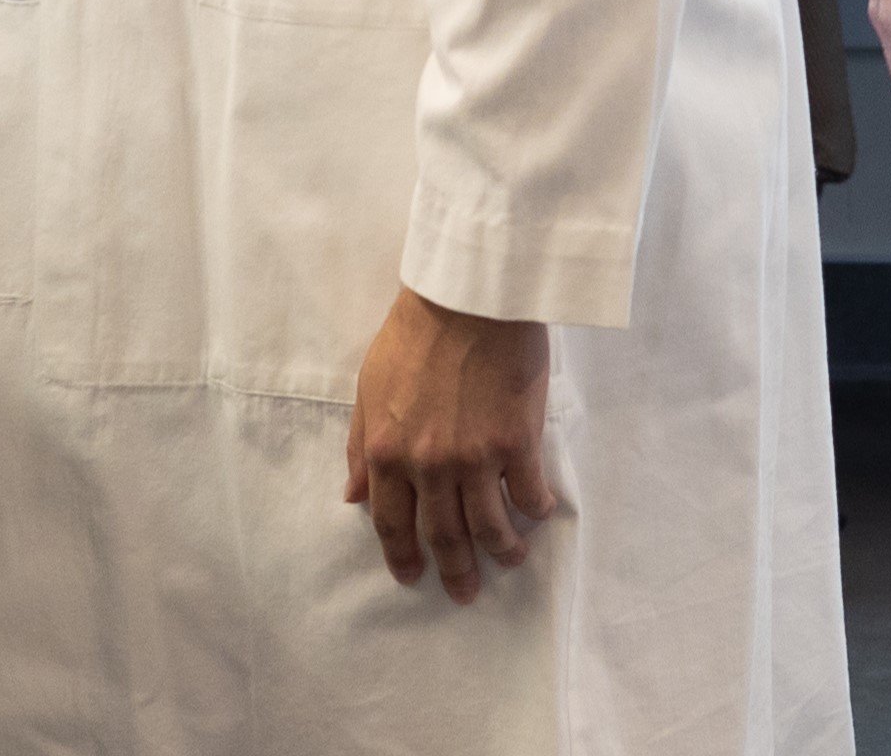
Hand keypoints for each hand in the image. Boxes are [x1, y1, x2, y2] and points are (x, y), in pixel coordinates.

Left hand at [345, 287, 556, 603]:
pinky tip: (539, 514)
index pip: (390, 523)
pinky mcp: (517, 441)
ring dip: (502, 551)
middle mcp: (428, 465)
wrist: (469, 297)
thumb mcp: (368, 388)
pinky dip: (535, 510)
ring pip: (489, 526)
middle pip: (443, 535)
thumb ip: (358, 447)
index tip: (412, 576)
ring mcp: (475, 457)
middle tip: (465, 592)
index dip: (401, 556)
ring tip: (511, 559)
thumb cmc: (414, 334)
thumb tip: (352, 496)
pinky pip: (528, 493)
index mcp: (385, 453)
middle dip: (455, 571)